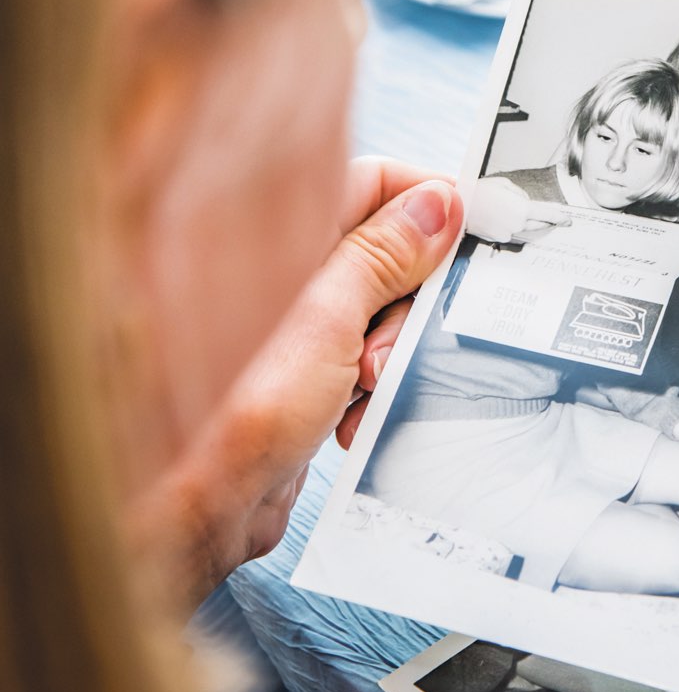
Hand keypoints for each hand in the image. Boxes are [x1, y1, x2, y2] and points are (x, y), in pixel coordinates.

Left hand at [127, 158, 460, 611]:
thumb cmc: (234, 410)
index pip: (374, 183)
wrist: (194, 509)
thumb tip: (437, 203)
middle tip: (392, 343)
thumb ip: (386, 255)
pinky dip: (373, 386)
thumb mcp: (329, 319)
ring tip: (363, 390)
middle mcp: (290, 269)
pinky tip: (349, 417)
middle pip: (388, 252)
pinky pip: (367, 358)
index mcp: (283, 234)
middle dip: (407, 300)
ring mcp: (298, 320)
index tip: (471, 227)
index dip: (427, 202)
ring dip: (392, 351)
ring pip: (384, 311)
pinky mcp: (306, 369)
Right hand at [467, 175, 570, 243]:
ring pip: (523, 229)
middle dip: (544, 221)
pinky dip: (509, 226)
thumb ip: (519, 194)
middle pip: (538, 225)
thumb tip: (525, 202)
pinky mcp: (498, 239)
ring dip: (524, 223)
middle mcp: (517, 224)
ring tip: (513, 213)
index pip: (547, 215)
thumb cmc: (478, 192)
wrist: (458, 206)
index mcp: (522, 208)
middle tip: (551, 219)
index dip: (559, 218)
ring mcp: (507, 234)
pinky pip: (510, 233)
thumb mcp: (504, 184)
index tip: (568, 221)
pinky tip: (500, 218)